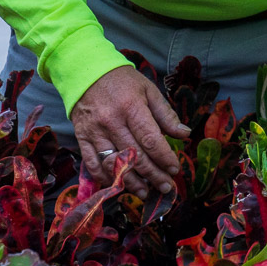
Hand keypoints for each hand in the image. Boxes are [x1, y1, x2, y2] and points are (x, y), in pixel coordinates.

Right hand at [69, 64, 190, 196]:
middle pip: (134, 156)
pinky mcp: (81, 138)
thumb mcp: (149, 91)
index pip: (150, 140)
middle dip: (153, 175)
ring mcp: (94, 132)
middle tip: (166, 187)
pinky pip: (92, 164)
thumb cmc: (123, 82)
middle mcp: (112, 122)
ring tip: (145, 192)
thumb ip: (166, 114)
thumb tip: (185, 134)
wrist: (87, 73)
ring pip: (113, 164)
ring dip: (131, 182)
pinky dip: (105, 177)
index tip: (175, 169)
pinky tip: (118, 185)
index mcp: (132, 108)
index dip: (164, 158)